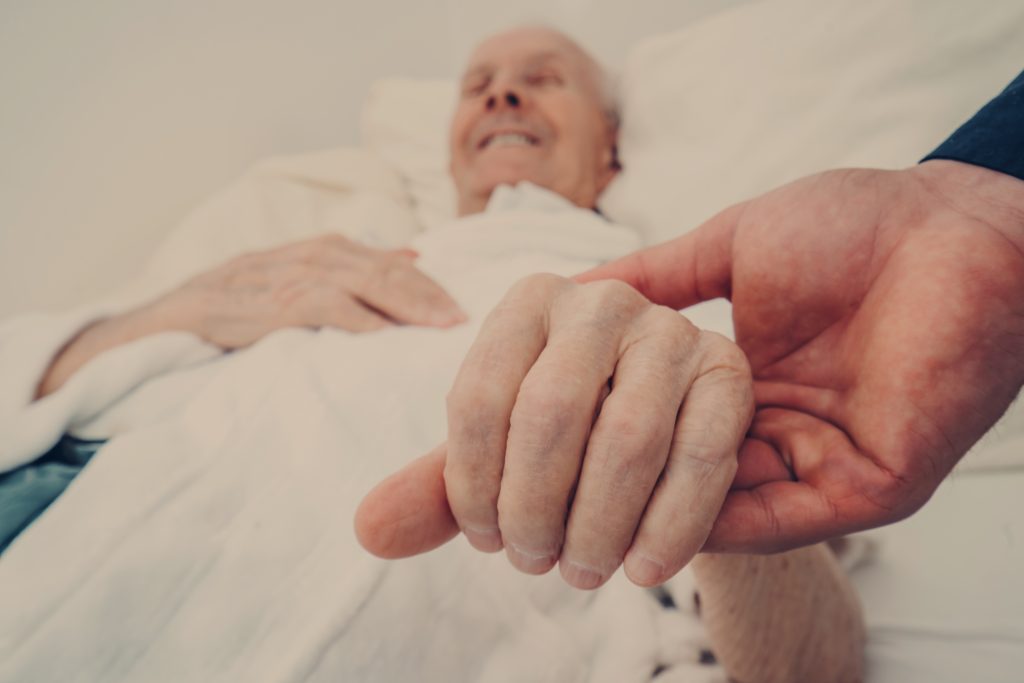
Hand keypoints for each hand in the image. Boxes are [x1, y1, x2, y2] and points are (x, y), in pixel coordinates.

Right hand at [154, 234, 464, 348]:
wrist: (174, 314)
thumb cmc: (246, 300)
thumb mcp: (305, 276)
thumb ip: (359, 267)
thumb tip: (415, 256)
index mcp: (329, 250)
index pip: (393, 267)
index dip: (431, 287)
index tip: (465, 310)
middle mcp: (315, 256)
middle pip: (385, 272)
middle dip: (428, 296)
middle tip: (462, 321)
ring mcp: (291, 277)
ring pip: (361, 284)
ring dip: (403, 304)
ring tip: (437, 325)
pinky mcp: (268, 303)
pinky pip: (319, 306)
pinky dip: (352, 317)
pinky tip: (379, 332)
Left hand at [357, 274, 753, 588]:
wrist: (664, 429)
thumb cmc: (570, 440)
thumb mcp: (502, 457)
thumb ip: (440, 489)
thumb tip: (368, 530)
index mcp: (528, 302)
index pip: (478, 398)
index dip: (471, 487)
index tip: (487, 541)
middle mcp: (600, 299)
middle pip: (549, 414)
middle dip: (534, 509)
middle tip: (534, 563)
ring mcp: (670, 329)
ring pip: (626, 437)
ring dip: (597, 526)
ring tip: (581, 570)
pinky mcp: (729, 368)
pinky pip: (698, 457)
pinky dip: (667, 527)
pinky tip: (642, 569)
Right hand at [577, 160, 1023, 551]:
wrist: (951, 230)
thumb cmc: (851, 226)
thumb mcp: (729, 247)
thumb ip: (657, 275)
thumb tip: (574, 286)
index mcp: (746, 379)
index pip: (659, 423)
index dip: (602, 434)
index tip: (539, 441)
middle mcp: (777, 428)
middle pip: (681, 475)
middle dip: (615, 488)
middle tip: (545, 499)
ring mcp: (818, 461)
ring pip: (720, 509)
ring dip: (653, 517)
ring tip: (581, 522)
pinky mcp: (861, 487)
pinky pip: (777, 524)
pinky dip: (713, 529)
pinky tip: (653, 528)